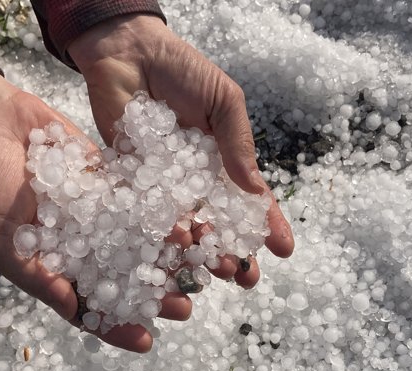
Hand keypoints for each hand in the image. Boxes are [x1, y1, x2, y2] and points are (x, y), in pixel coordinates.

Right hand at [0, 73, 187, 351]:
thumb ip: (35, 275)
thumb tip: (72, 310)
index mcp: (50, 267)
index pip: (86, 305)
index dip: (114, 325)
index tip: (145, 340)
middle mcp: (77, 243)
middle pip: (120, 277)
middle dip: (151, 294)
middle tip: (184, 306)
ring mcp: (93, 212)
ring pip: (135, 241)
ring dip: (164, 256)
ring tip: (197, 267)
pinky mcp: (105, 180)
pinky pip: (138, 201)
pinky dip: (162, 213)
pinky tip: (187, 224)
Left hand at [69, 14, 294, 286]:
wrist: (127, 52)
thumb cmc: (183, 70)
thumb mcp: (224, 102)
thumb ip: (237, 144)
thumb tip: (254, 189)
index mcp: (221, 161)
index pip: (247, 200)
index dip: (266, 226)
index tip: (283, 251)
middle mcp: (194, 179)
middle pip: (217, 223)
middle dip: (233, 252)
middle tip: (245, 278)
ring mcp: (163, 182)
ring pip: (184, 226)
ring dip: (201, 251)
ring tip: (215, 270)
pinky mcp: (130, 180)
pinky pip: (146, 212)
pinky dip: (160, 230)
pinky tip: (176, 243)